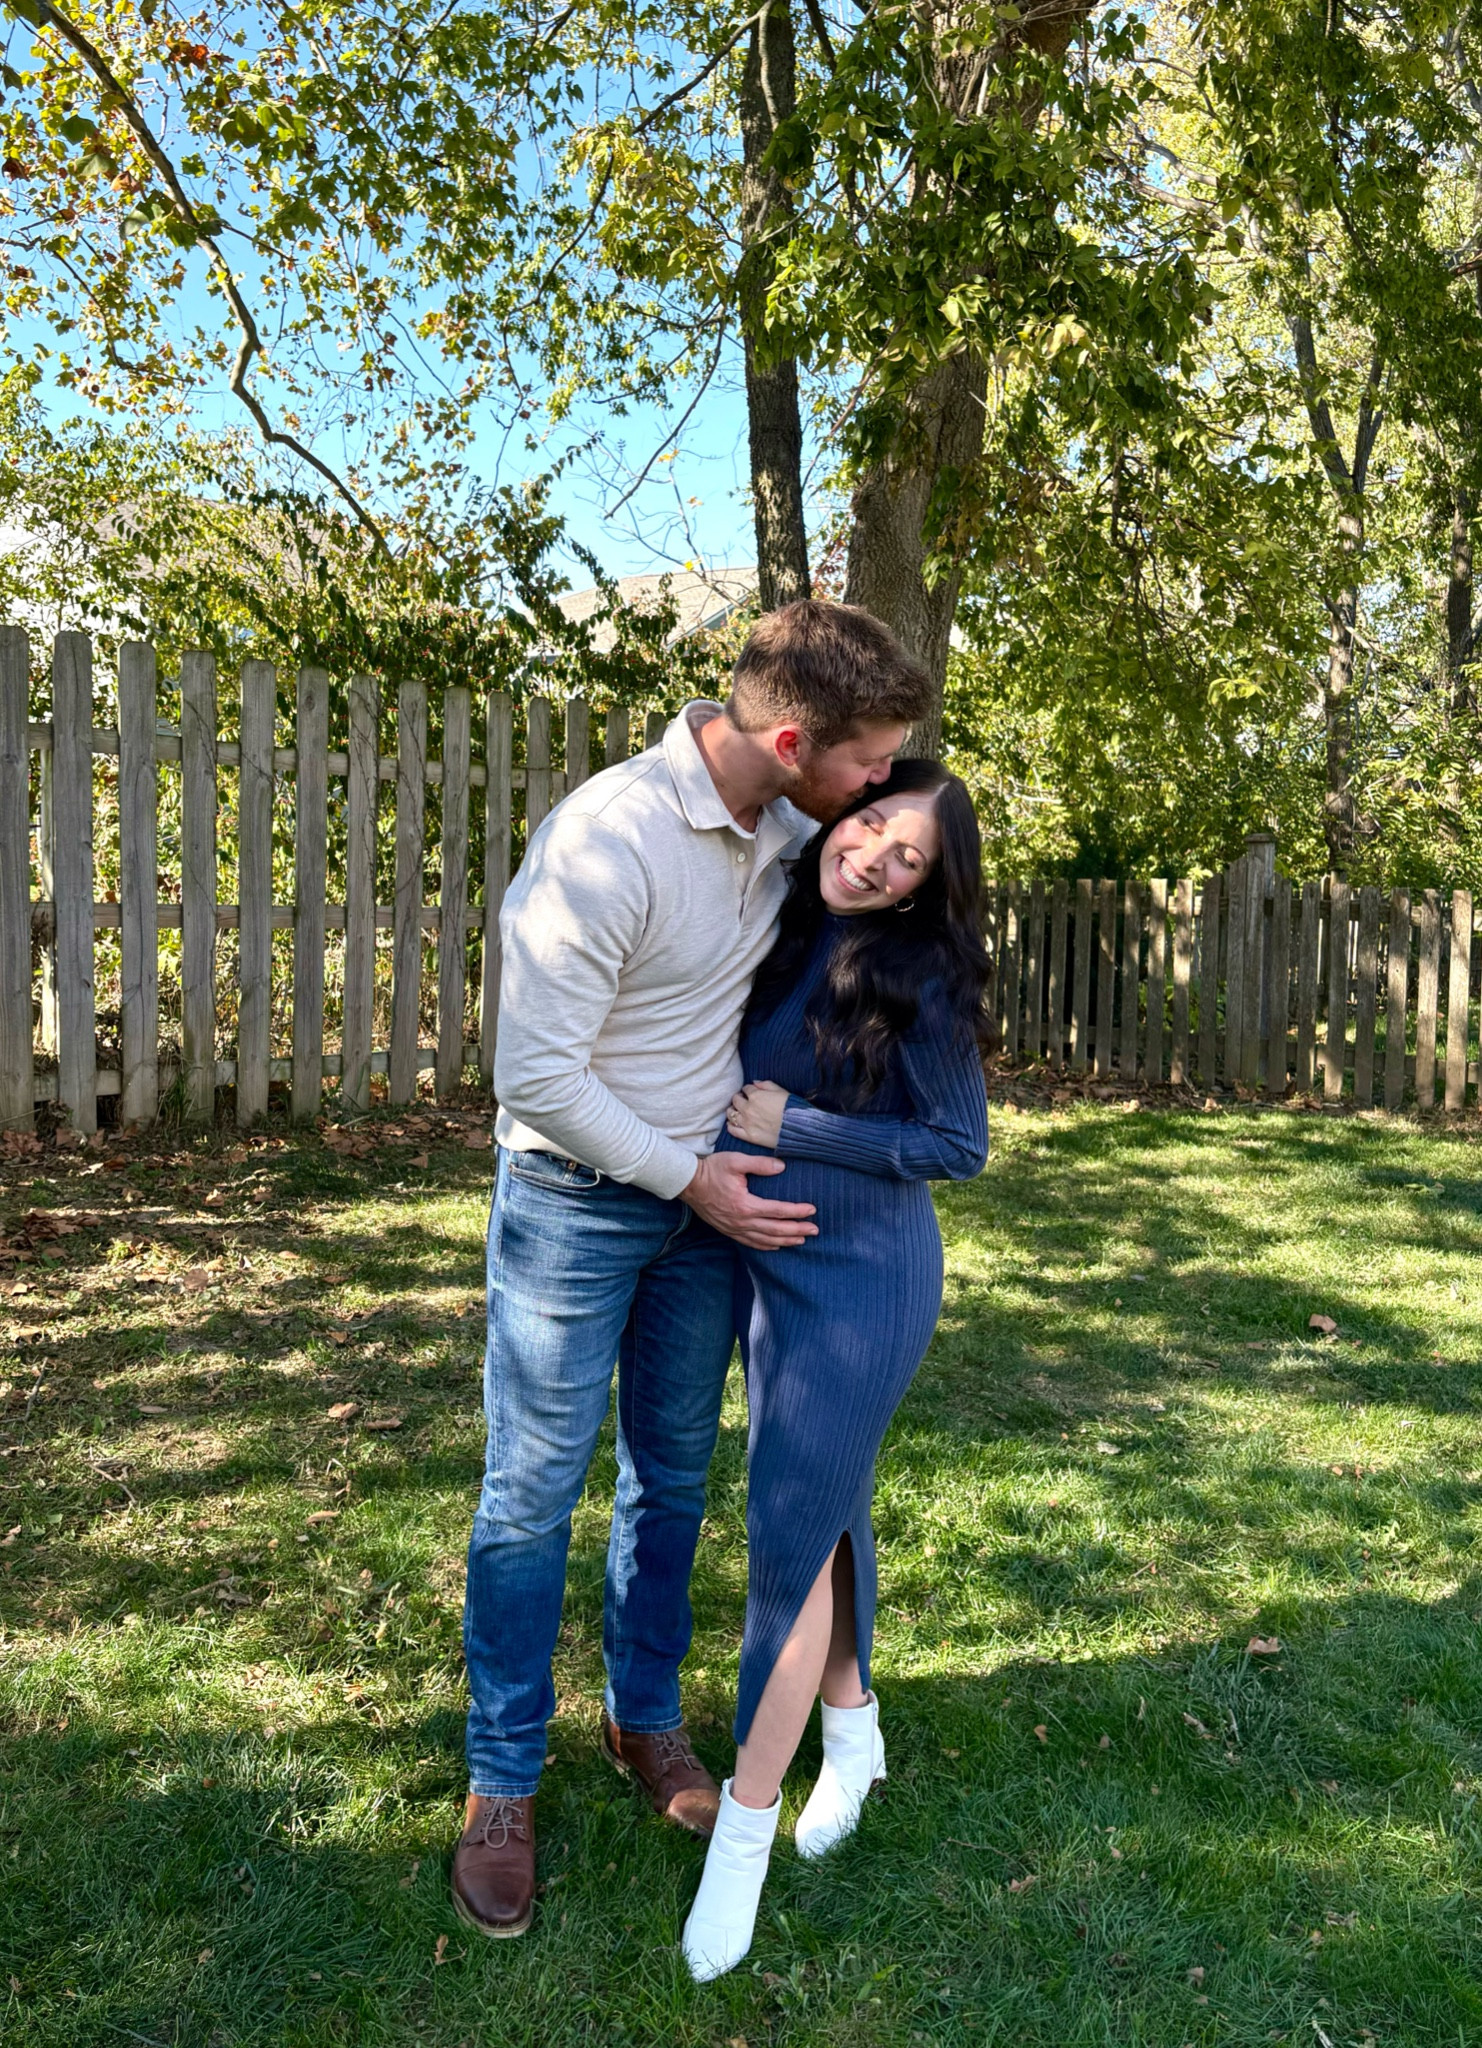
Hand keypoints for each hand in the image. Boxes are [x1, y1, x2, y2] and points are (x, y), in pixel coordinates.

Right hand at [680, 1150, 816, 1249]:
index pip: (778, 1211)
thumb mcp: (736, 1161)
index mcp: (746, 1205)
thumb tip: (782, 1167)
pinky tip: (776, 1246)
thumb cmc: (712, 1170)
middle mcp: (742, 1221)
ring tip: (802, 1240)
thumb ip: (760, 1164)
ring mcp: (735, 1229)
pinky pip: (751, 1243)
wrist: (689, 1184)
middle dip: (797, 1231)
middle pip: (776, 1229)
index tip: (812, 1210)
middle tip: (814, 1230)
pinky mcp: (729, 1231)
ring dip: (785, 1241)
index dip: (797, 1211)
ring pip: (765, 1240)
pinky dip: (766, 1246)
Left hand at [725, 1080, 788, 1149]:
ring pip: (731, 1114)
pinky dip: (730, 1126)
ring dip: (732, 1110)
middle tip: (742, 1100)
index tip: (750, 1092)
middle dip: (739, 1098)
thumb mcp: (782, 1091)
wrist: (798, 1129)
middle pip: (736, 1100)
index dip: (748, 1090)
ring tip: (736, 1111)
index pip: (746, 1089)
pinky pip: (733, 1130)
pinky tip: (732, 1124)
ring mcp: (747, 1123)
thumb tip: (755, 1083)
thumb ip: (766, 1085)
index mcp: (756, 1096)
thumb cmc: (793, 1108)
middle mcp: (748, 1108)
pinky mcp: (748, 1136)